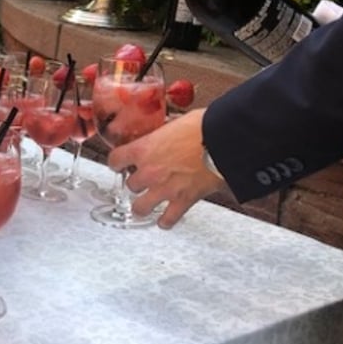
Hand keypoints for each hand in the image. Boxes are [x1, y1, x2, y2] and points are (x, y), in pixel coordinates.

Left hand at [106, 108, 228, 228]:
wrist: (227, 141)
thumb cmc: (204, 127)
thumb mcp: (175, 122)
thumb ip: (164, 131)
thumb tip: (166, 129)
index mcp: (144, 149)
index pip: (115, 160)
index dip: (117, 163)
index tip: (119, 164)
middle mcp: (149, 171)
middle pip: (130, 185)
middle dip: (136, 183)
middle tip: (142, 181)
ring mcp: (165, 188)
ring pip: (140, 207)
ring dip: (143, 206)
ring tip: (146, 204)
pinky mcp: (184, 200)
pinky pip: (168, 219)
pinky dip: (165, 221)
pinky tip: (165, 220)